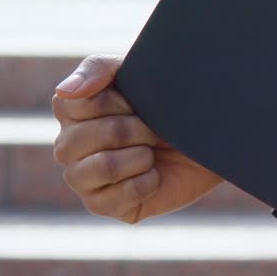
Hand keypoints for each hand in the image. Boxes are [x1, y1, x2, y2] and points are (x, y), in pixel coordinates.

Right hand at [52, 55, 222, 222]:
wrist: (211, 138)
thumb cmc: (170, 103)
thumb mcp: (139, 71)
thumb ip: (98, 69)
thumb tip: (65, 91)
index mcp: (71, 111)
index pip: (72, 103)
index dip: (115, 102)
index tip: (138, 103)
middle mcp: (68, 146)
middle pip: (91, 136)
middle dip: (136, 130)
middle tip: (155, 131)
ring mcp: (82, 179)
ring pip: (103, 167)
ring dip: (141, 156)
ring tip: (153, 153)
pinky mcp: (103, 206)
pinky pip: (121, 196)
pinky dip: (149, 182)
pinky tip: (156, 175)